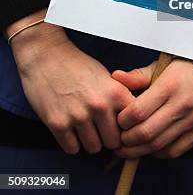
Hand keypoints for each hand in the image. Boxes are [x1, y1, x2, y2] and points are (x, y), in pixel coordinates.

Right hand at [8, 10, 134, 154]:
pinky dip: (72, 143)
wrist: (46, 56)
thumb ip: (119, 99)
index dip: (127, 128)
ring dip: (89, 141)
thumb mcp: (107, 77)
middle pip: (113, 142)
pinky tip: (71, 129)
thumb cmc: (77, 65)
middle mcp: (99, 105)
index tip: (121, 128)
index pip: (132, 125)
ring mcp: (78, 116)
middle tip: (101, 130)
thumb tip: (130, 121)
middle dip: (107, 138)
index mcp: (115, 92)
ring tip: (85, 127)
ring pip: (93, 148)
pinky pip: (72, 149)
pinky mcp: (58, 124)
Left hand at [112, 58, 192, 158]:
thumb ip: (140, 75)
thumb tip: (116, 77)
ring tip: (130, 148)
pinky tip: (152, 147)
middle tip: (119, 140)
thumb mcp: (166, 63)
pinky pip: (176, 150)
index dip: (122, 120)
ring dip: (139, 151)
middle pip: (145, 133)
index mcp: (170, 85)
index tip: (119, 120)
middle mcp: (181, 104)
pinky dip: (160, 153)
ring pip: (159, 145)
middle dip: (126, 141)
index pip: (137, 112)